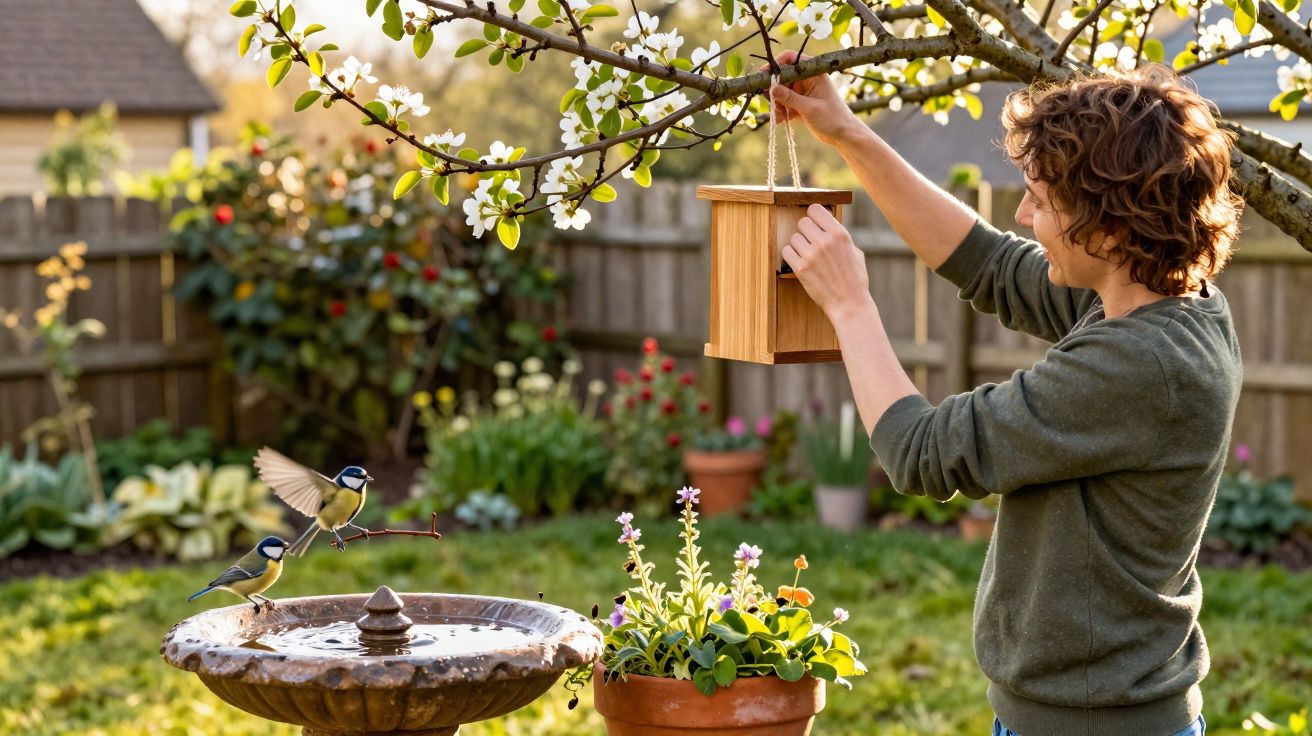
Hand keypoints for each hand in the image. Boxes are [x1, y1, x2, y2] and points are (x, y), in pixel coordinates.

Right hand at [761, 50, 862, 148]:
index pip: (791, 59)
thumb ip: (790, 98)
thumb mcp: (810, 108)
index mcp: (813, 73)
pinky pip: (784, 103)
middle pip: (782, 76)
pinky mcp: (799, 103)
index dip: (776, 65)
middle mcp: (806, 79)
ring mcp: (802, 91)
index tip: (765, 76)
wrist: (843, 135)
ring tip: (779, 116)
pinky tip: (782, 121)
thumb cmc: (833, 118)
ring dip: (776, 103)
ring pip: (781, 91)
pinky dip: (781, 111)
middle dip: (774, 90)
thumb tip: (772, 88)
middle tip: (770, 102)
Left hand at [781, 204, 870, 320]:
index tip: (814, 223)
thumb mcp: (855, 252)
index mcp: (840, 234)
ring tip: (808, 255)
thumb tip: (827, 224)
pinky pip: (786, 251)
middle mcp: (825, 241)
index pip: (815, 209)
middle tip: (811, 242)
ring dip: (799, 245)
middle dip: (806, 231)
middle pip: (802, 222)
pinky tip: (800, 262)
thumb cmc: (854, 279)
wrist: (849, 304)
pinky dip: (791, 256)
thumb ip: (840, 236)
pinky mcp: (801, 268)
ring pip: (794, 237)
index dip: (813, 216)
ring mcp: (811, 255)